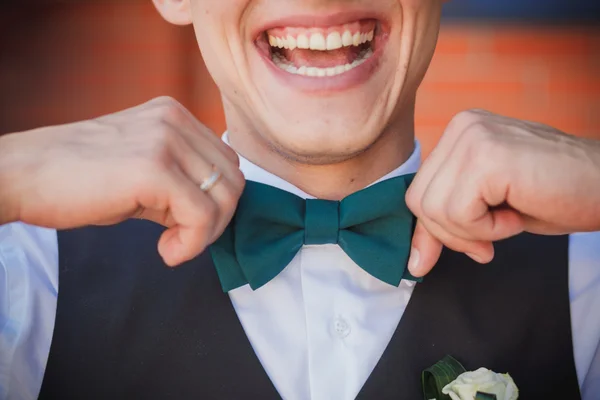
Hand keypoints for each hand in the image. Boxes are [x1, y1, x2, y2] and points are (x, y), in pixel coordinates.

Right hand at [0, 97, 243, 265]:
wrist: (22, 176)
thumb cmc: (76, 180)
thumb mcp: (141, 169)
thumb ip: (180, 180)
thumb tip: (217, 211)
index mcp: (175, 115)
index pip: (227, 163)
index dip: (216, 202)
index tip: (186, 225)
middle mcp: (175, 119)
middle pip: (233, 180)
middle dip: (216, 221)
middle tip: (181, 240)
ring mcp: (166, 139)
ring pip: (224, 198)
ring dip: (204, 235)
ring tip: (171, 245)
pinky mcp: (153, 168)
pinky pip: (201, 216)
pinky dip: (192, 244)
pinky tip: (166, 252)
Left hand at [406, 109, 599, 276]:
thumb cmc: (556, 196)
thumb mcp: (488, 211)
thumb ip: (447, 225)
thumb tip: (414, 263)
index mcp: (460, 133)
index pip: (418, 190)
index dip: (432, 229)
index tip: (450, 253)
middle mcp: (462, 127)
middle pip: (419, 200)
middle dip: (452, 234)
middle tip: (489, 242)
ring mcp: (473, 137)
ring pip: (433, 209)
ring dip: (473, 232)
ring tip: (510, 219)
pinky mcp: (487, 156)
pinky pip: (459, 212)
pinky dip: (488, 229)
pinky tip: (517, 216)